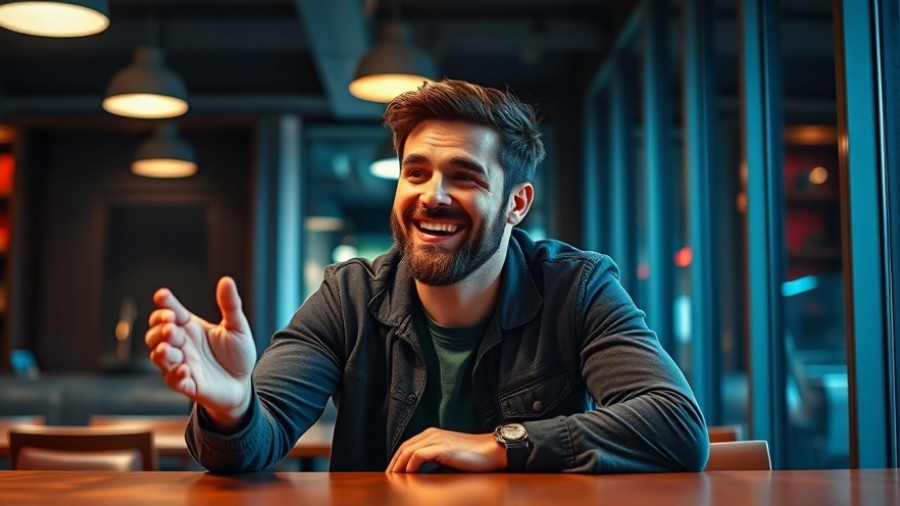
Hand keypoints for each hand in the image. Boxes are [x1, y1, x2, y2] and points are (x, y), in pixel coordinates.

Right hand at [145, 276, 256, 429]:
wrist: (243, 384)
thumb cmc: (237, 354)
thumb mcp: (237, 327)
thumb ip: (230, 305)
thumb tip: (227, 280)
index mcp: (190, 328)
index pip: (170, 312)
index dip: (164, 304)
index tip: (162, 295)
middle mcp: (182, 345)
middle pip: (155, 334)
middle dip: (159, 328)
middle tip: (171, 325)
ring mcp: (182, 364)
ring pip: (159, 357)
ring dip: (160, 350)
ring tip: (167, 345)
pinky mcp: (188, 385)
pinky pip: (174, 381)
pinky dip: (175, 374)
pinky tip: (184, 368)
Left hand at [386, 427, 506, 472]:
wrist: (492, 451)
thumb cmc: (473, 457)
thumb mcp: (448, 456)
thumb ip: (434, 460)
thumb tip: (418, 475)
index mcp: (432, 434)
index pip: (407, 446)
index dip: (397, 460)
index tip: (393, 474)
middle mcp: (432, 434)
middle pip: (404, 448)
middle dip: (394, 464)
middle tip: (389, 478)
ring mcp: (436, 439)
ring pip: (408, 451)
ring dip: (399, 466)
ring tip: (395, 479)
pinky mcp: (442, 448)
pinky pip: (418, 455)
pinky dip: (410, 466)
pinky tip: (408, 475)